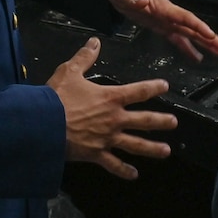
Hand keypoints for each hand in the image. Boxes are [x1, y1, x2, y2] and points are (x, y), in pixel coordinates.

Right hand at [48, 37, 178, 179]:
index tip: (165, 86)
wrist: (43, 125)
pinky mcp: (97, 154)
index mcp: (111, 98)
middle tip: (174, 123)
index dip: (153, 87)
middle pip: (144, 120)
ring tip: (166, 151)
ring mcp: (107, 138)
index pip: (138, 91)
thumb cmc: (57, 97)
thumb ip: (85, 58)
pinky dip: (124, 170)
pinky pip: (113, 164)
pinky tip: (134, 175)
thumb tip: (95, 41)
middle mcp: (115, 119)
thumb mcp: (70, 72)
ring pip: (135, 145)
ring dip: (152, 149)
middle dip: (161, 121)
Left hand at [105, 0, 217, 61]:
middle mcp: (169, 14)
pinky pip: (178, 39)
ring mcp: (167, 21)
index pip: (185, 17)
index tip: (210, 35)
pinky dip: (189, 49)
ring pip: (191, 34)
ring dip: (206, 44)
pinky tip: (197, 57)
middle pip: (194, 27)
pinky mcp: (161, 26)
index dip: (198, 26)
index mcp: (163, 7)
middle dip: (210, 38)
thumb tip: (141, 2)